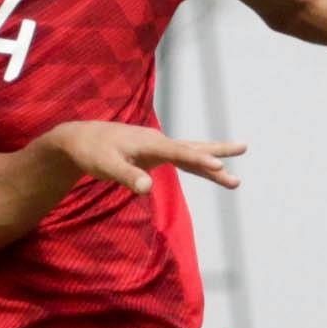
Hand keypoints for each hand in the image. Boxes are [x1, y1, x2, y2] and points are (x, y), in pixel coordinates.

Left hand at [46, 122, 245, 195]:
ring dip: (212, 162)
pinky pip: (182, 158)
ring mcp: (158, 146)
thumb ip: (127, 176)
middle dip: (218, 152)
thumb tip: (147, 188)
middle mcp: (158, 141)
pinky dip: (197, 164)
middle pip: (193, 147)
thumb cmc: (93, 152)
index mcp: (150, 142)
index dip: (199, 158)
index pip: (179, 151)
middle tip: (244, 148)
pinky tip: (209, 169)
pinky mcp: (155, 153)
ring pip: (191, 153)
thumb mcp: (106, 166)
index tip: (219, 165)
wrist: (82, 139)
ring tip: (234, 175)